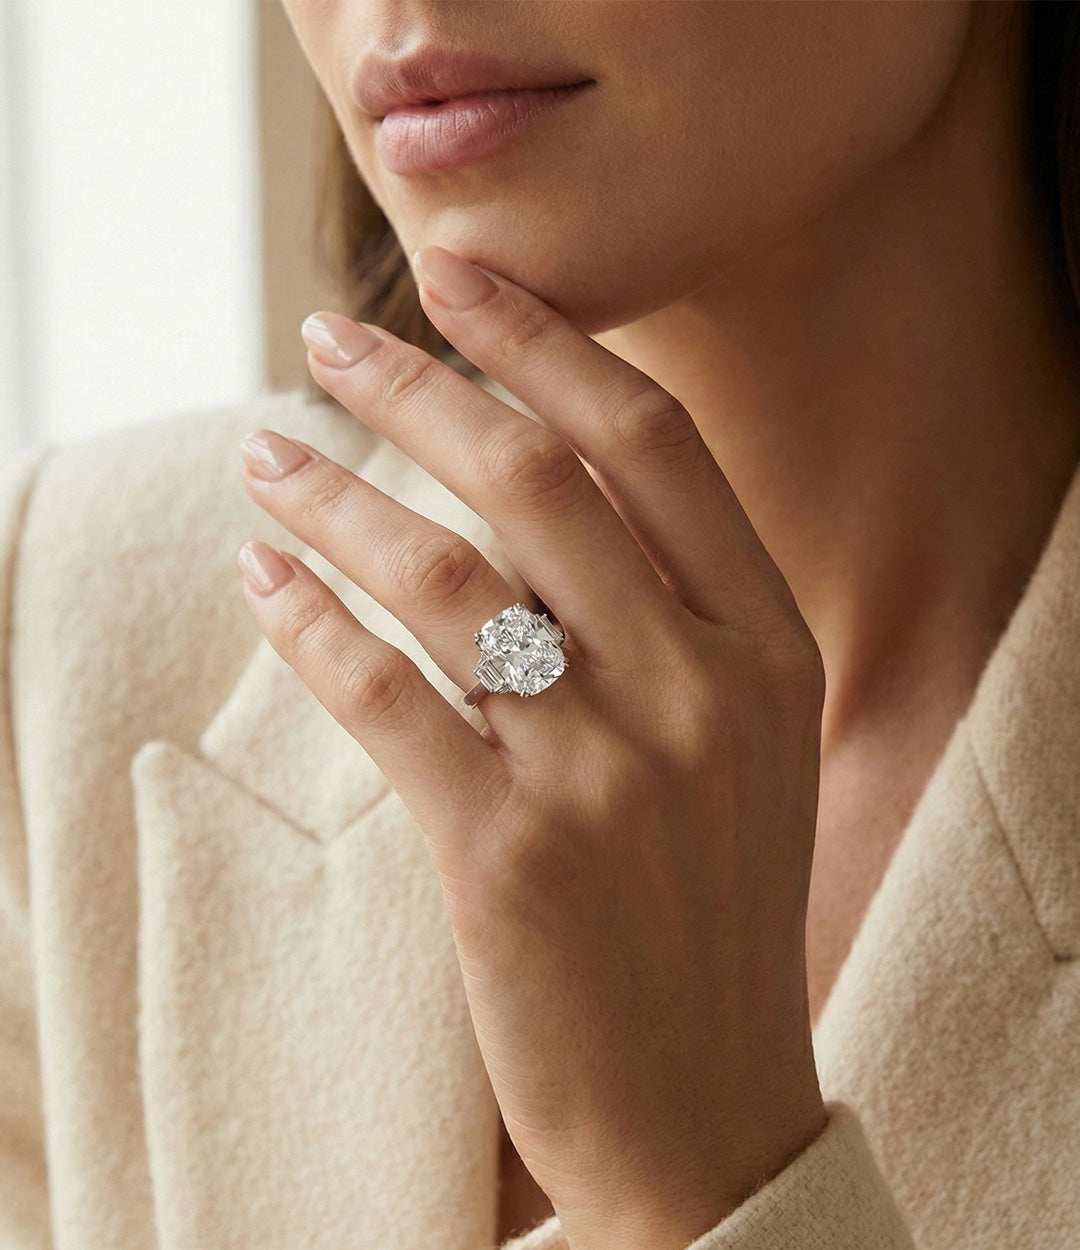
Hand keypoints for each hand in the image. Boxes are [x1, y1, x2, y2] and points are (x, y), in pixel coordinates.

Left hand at [237, 246, 827, 1249]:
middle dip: (419, 385)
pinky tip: (263, 580)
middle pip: (537, 480)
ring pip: (445, 577)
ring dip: (336, 498)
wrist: (710, 1111)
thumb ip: (670, 613)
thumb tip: (544, 476)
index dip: (547, 342)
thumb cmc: (709, 912)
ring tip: (263, 454)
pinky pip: (387, 702)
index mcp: (767, 648)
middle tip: (326, 337)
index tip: (459, 277)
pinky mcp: (509, 861)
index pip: (652, 444)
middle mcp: (700, 693)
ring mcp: (609, 777)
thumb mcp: (740, 746)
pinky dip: (311, 627)